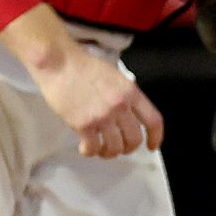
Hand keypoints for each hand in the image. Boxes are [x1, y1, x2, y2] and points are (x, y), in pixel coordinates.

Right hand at [29, 40, 164, 158]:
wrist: (59, 63)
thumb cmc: (83, 66)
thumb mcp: (115, 76)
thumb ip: (125, 96)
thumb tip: (129, 114)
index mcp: (131, 92)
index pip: (154, 121)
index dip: (156, 137)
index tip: (152, 146)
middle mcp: (120, 106)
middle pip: (134, 139)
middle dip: (128, 148)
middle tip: (119, 148)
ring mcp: (102, 116)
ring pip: (115, 148)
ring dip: (108, 152)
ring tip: (101, 149)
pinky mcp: (84, 124)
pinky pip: (93, 148)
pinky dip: (90, 151)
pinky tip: (86, 148)